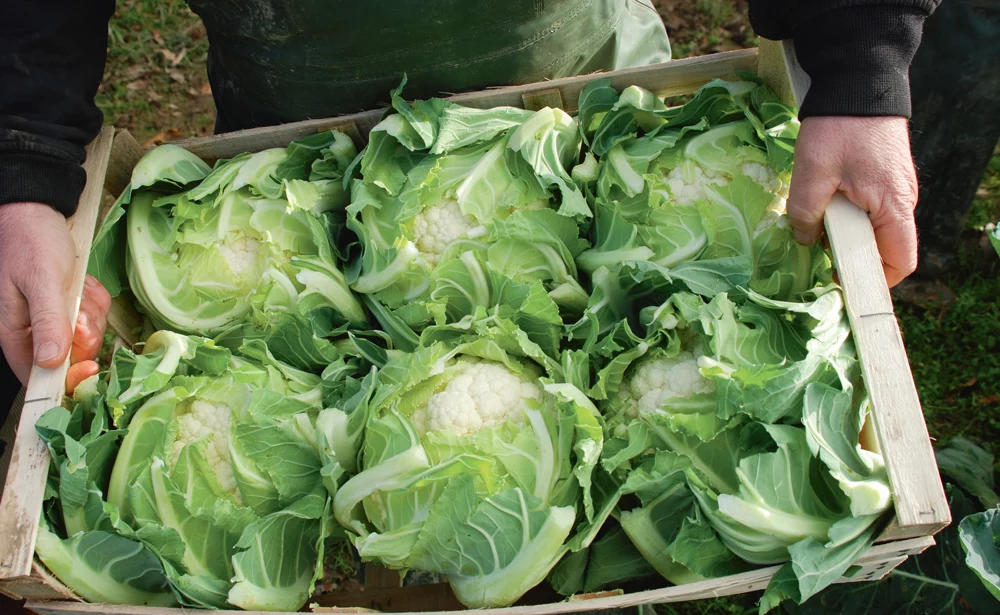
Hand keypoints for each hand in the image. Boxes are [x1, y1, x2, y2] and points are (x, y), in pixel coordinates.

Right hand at [0, 203, 110, 393]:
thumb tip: (50, 362)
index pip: (40, 376)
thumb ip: (47, 321)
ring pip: (86, 338)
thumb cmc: (31, 242)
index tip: (90, 364)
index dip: (68, 379)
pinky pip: (92, 318)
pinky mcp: (68, 310)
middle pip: (72, 359)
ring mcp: (52, 321)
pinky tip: (84, 283)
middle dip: (85, 334)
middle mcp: (32, 332)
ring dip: (91, 313)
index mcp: (15, 333)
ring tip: (79, 289)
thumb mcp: (42, 280)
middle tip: (80, 309)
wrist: (37, 214)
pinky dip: (94, 301)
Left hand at [787, 116, 918, 286]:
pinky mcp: (885, 180)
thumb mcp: (812, 174)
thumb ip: (805, 214)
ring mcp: (896, 191)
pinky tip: (823, 212)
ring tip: (815, 235)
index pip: (900, 263)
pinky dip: (849, 220)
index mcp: (894, 207)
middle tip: (818, 260)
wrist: (858, 82)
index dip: (873, 282)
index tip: (841, 284)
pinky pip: (871, 212)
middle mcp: (903, 203)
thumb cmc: (839, 128)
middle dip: (853, 261)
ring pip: (876, 231)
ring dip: (847, 238)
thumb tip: (804, 241)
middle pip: (886, 250)